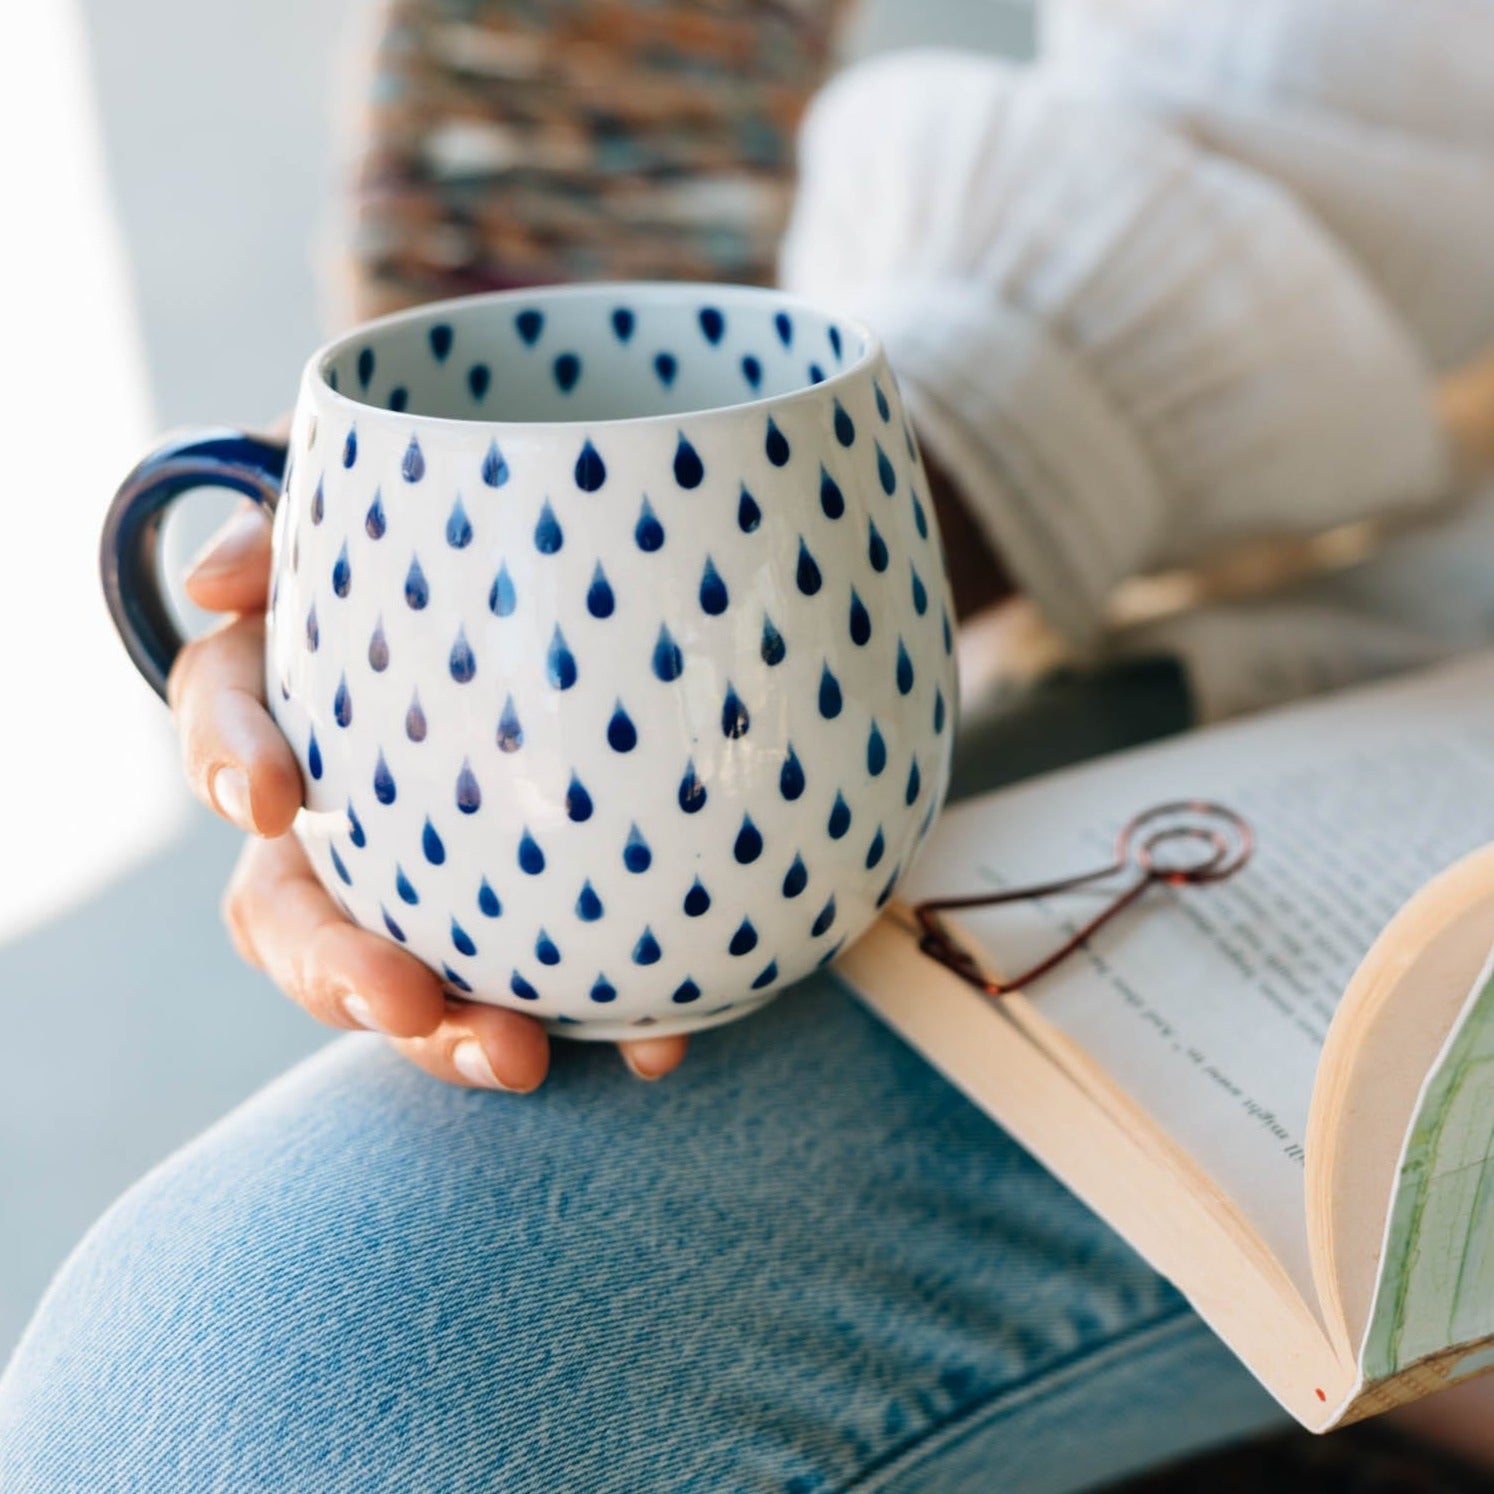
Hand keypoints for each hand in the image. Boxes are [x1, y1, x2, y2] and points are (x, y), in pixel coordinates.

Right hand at [169, 504, 689, 1090]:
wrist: (652, 592)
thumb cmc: (497, 520)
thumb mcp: (407, 480)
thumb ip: (302, 498)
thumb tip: (216, 577)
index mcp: (309, 699)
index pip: (228, 727)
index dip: (226, 758)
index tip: (272, 798)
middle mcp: (354, 809)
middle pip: (292, 908)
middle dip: (330, 968)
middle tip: (400, 999)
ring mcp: (439, 877)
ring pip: (403, 984)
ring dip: (444, 1036)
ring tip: (517, 1058)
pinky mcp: (537, 918)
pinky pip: (547, 991)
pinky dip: (594, 1032)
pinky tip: (653, 1047)